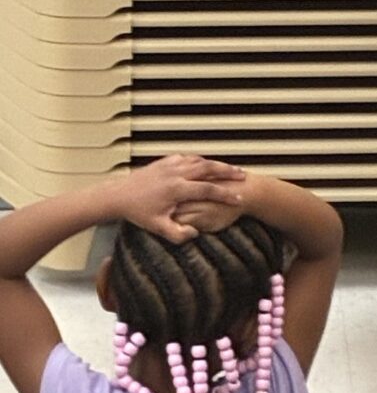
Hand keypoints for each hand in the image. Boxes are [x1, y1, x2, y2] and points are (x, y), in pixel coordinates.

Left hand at [120, 154, 244, 242]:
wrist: (117, 195)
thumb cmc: (137, 212)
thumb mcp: (157, 227)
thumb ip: (177, 234)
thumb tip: (194, 234)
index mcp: (177, 189)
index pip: (209, 189)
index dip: (226, 194)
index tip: (238, 199)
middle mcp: (176, 173)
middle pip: (209, 168)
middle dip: (228, 171)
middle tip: (242, 174)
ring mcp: (171, 165)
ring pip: (200, 161)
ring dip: (217, 164)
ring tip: (230, 168)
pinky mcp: (165, 161)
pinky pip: (189, 158)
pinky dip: (201, 160)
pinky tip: (206, 163)